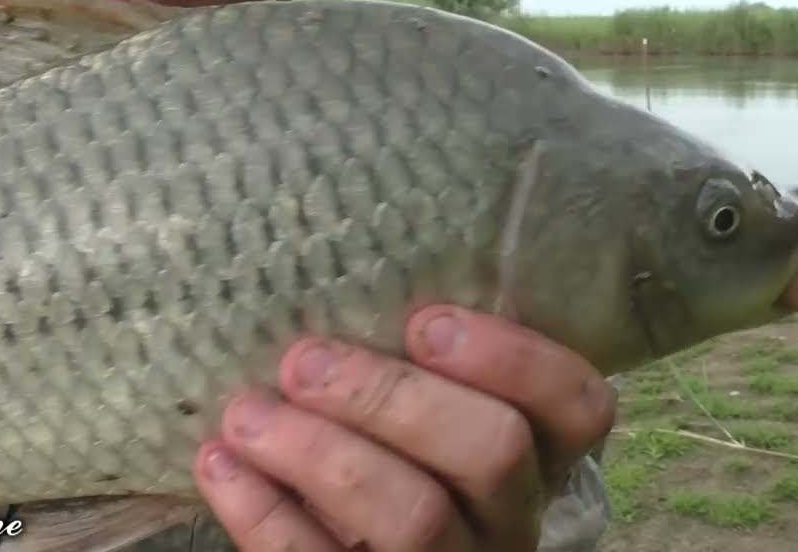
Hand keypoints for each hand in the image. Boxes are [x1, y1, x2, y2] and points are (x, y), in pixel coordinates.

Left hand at [191, 304, 616, 550]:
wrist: (361, 542)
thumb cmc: (386, 444)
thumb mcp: (423, 401)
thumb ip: (417, 361)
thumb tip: (334, 274)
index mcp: (539, 452)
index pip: (578, 404)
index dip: (512, 358)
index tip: (423, 322)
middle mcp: (511, 515)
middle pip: (492, 452)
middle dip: (393, 397)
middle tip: (305, 362)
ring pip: (413, 518)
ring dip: (318, 453)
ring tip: (247, 413)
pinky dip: (263, 512)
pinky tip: (220, 463)